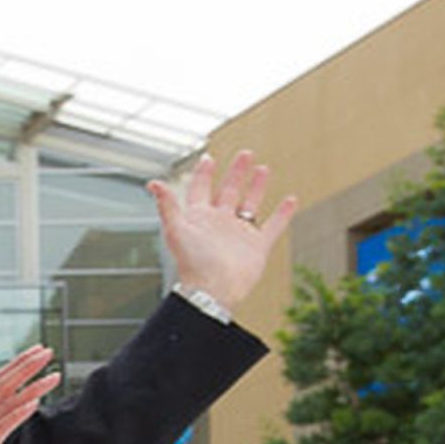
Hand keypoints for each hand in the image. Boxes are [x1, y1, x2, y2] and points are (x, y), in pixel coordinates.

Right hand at [0, 346, 60, 443]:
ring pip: (11, 400)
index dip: (18, 362)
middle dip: (28, 366)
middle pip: (7, 381)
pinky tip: (34, 403)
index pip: (0, 376)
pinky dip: (19, 412)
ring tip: (54, 376)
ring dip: (34, 386)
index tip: (35, 350)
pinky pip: (5, 424)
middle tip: (47, 352)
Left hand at [149, 149, 297, 309]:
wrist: (213, 290)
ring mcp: (239, 234)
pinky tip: (291, 199)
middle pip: (228, 191)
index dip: (204, 173)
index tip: (209, 157)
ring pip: (250, 204)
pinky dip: (283, 214)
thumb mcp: (176, 229)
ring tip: (263, 168)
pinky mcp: (257, 247)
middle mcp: (219, 223)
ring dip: (257, 187)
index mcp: (199, 218)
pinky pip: (273, 226)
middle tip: (245, 154)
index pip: (201, 189)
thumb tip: (153, 183)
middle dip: (236, 172)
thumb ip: (167, 205)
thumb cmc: (192, 263)